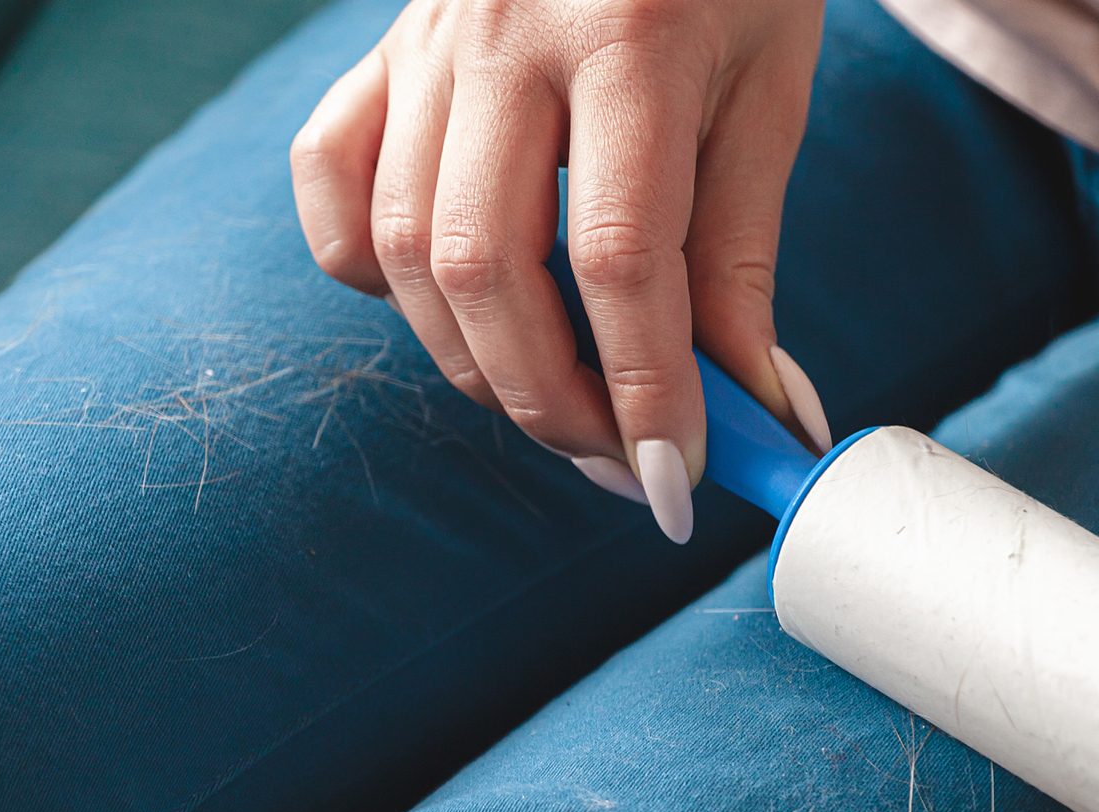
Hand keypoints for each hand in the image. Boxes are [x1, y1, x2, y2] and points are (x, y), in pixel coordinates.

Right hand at [290, 0, 823, 540]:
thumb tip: (760, 418)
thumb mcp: (767, 96)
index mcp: (629, 36)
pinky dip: (369, 270)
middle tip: (617, 459)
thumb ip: (743, 260)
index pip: (617, 259)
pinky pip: (331, 184)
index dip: (643, 391)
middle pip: (483, 269)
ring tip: (553, 405)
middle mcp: (505, 34)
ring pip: (401, 249)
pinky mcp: (381, 52)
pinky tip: (446, 305)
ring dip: (472, 362)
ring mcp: (425, 41)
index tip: (679, 479)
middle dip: (549, 399)